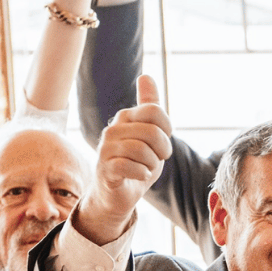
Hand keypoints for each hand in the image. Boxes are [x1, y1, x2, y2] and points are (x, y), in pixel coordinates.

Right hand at [81, 74, 170, 244]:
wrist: (119, 194)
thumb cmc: (137, 163)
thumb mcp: (150, 135)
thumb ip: (150, 107)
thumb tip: (146, 76)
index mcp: (126, 117)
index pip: (156, 112)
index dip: (167, 132)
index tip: (161, 144)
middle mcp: (113, 128)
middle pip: (153, 132)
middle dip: (162, 151)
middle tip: (155, 160)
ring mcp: (106, 147)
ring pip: (143, 151)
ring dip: (151, 165)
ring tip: (144, 168)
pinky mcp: (104, 167)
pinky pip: (132, 167)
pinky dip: (142, 175)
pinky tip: (138, 176)